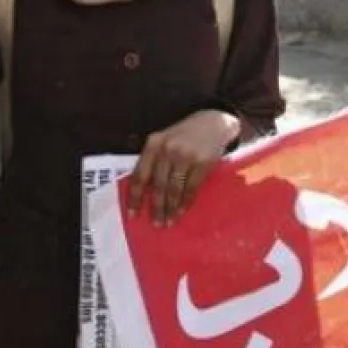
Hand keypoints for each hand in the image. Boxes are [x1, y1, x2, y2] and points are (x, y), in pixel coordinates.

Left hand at [127, 110, 240, 226]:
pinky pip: (191, 188)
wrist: (213, 122)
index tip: (133, 214)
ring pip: (174, 189)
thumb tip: (144, 193)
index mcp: (153, 144)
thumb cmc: (184, 136)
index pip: (140, 175)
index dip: (136, 197)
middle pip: (158, 185)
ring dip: (171, 208)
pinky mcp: (202, 162)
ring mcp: (185, 156)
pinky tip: (182, 211)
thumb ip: (154, 161)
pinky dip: (186, 202)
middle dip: (156, 207)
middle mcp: (167, 149)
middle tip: (156, 224)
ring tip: (169, 222)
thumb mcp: (164, 142)